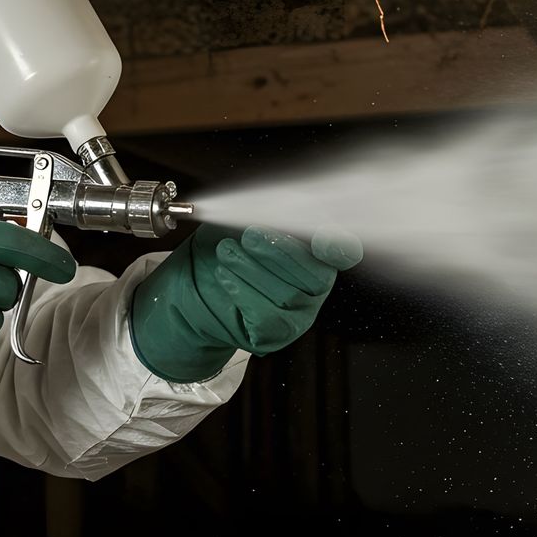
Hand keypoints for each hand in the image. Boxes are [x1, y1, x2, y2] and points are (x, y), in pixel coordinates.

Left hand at [130, 224, 362, 382]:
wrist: (193, 282)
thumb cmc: (227, 245)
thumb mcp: (244, 219)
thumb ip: (269, 210)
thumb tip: (286, 202)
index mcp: (317, 255)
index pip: (343, 253)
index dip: (338, 245)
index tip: (321, 237)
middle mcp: (315, 288)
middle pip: (316, 274)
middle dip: (281, 252)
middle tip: (250, 234)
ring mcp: (298, 315)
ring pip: (287, 295)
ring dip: (252, 269)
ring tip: (225, 251)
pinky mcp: (275, 335)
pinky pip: (266, 317)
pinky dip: (242, 292)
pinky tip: (224, 275)